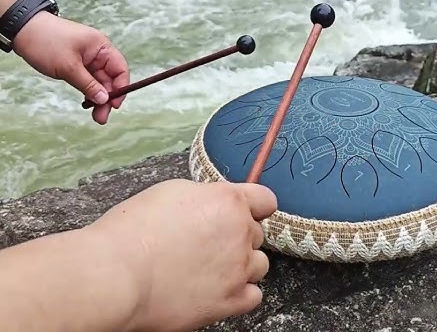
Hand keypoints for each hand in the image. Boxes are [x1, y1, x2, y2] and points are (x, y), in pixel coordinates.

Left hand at [12, 11, 129, 124]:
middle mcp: (98, 53)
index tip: (114, 104)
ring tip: (96, 116)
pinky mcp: (77, 64)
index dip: (120, 87)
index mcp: (101, 47)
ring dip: (98, 98)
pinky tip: (88, 103)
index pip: (120, 69)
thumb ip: (88, 85)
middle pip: (110, 79)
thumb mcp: (68, 67)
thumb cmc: (45, 41)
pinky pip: (88, 80)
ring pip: (99, 82)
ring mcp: (87, 59)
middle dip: (107, 98)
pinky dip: (89, 92)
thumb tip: (104, 99)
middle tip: (101, 116)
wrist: (21, 30)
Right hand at [86, 179, 276, 331]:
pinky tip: (217, 289)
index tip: (248, 213)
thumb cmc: (133, 232)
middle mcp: (240, 233)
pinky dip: (239, 293)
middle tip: (206, 244)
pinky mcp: (231, 301)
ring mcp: (238, 269)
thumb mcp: (171, 192)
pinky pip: (253, 295)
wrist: (115, 275)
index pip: (265, 200)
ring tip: (210, 269)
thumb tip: (214, 203)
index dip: (255, 206)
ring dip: (241, 265)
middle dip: (237, 237)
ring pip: (258, 265)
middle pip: (256, 234)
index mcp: (228, 202)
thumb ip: (206, 197)